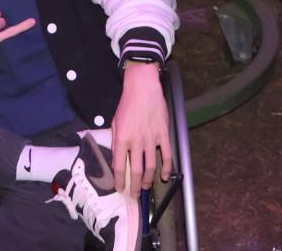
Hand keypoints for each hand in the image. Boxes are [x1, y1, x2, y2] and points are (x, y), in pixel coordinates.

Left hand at [111, 61, 171, 192]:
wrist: (143, 88)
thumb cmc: (127, 104)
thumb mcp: (114, 122)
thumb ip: (116, 140)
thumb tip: (117, 158)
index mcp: (121, 138)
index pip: (119, 166)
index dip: (119, 180)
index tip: (120, 188)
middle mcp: (136, 141)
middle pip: (136, 171)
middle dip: (134, 186)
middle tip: (134, 194)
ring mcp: (151, 139)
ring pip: (151, 167)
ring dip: (148, 180)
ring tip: (146, 187)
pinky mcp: (163, 135)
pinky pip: (166, 156)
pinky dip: (167, 168)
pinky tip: (165, 176)